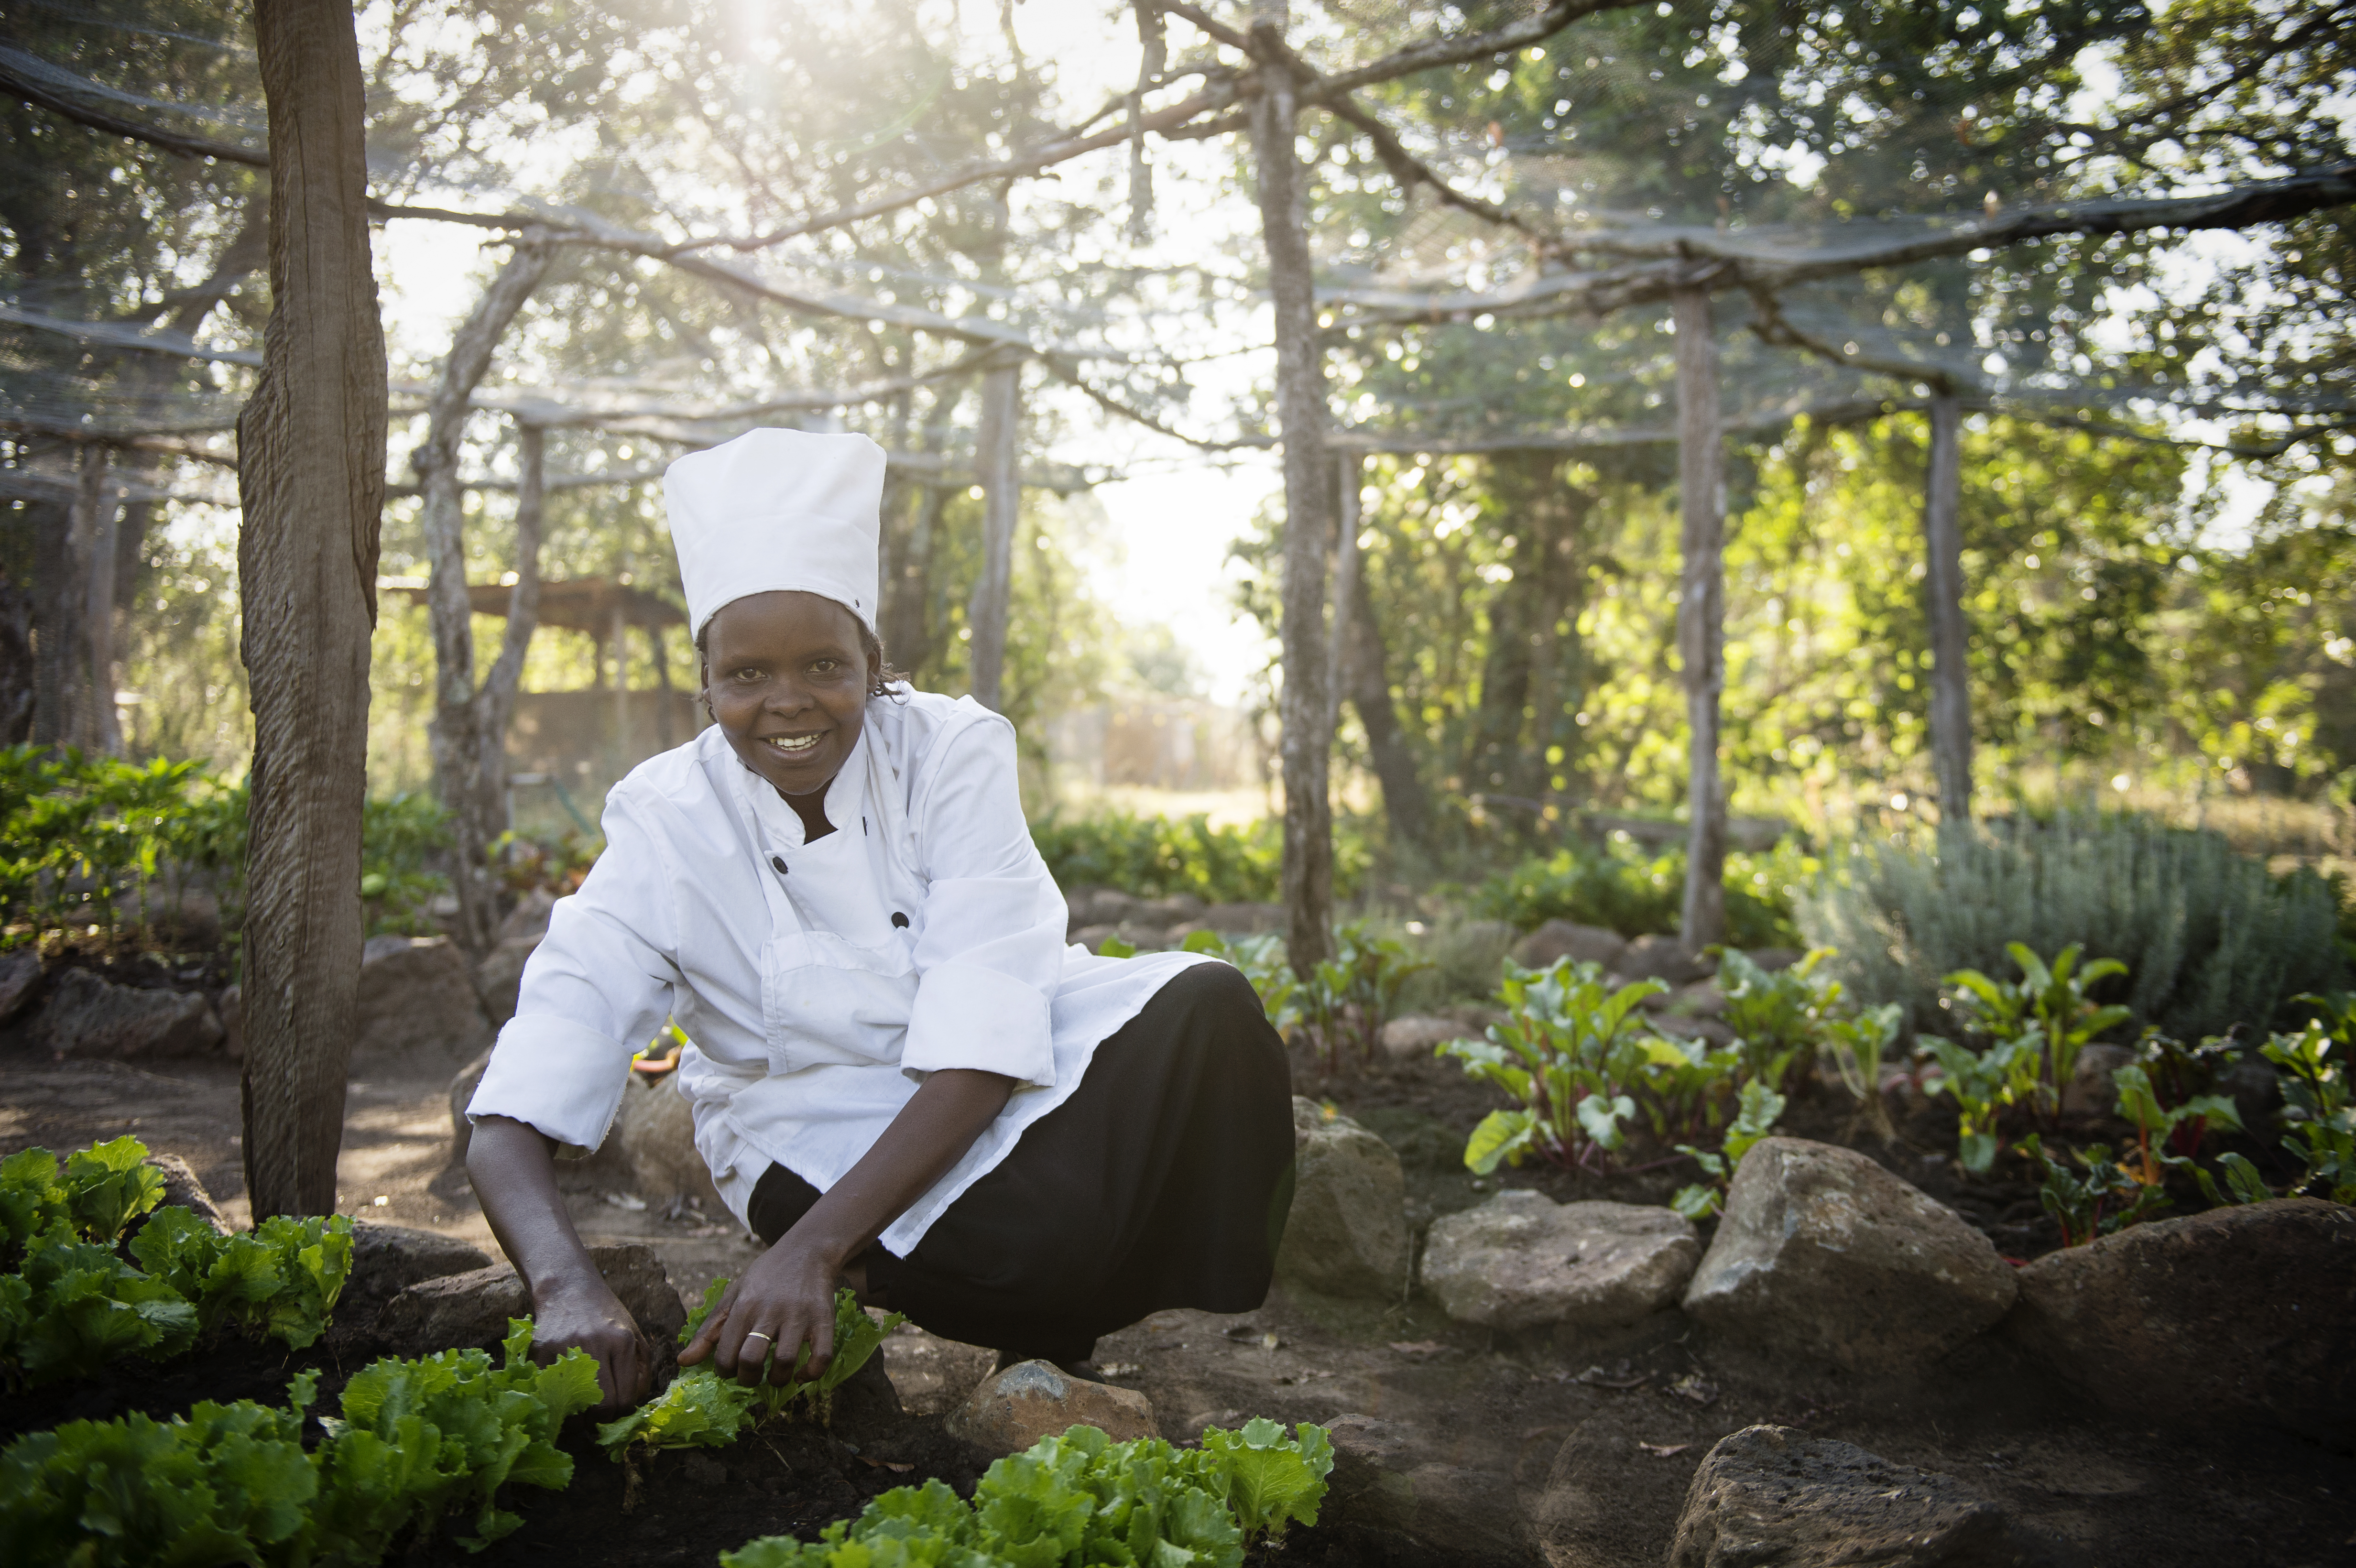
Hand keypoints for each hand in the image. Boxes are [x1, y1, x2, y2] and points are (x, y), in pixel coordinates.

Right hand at [530, 1269, 651, 1410]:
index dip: (621, 1415)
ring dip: (575, 1417)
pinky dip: (554, 1400)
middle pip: (600, 1408)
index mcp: (621, 1341)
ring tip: (580, 1408)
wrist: (568, 1289)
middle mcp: (593, 1344)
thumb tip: (632, 1409)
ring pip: (570, 1407)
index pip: (624, 1399)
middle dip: (601, 1420)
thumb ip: (641, 1372)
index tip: (617, 1413)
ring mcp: (564, 1348)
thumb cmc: (606, 1317)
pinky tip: (562, 1393)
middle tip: (598, 1417)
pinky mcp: (540, 1351)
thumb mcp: (634, 1336)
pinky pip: (547, 1392)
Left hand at [678, 1232, 842, 1387]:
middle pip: (752, 1360)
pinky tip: (801, 1374)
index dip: (725, 1372)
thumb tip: (683, 1362)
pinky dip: (811, 1374)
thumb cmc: (766, 1276)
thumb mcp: (733, 1296)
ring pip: (785, 1362)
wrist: (807, 1249)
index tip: (732, 1370)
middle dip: (748, 1379)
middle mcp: (770, 1311)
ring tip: (774, 1377)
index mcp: (744, 1306)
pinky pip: (821, 1357)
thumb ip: (709, 1330)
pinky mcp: (824, 1319)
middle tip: (751, 1377)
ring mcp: (799, 1316)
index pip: (725, 1355)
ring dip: (777, 1380)